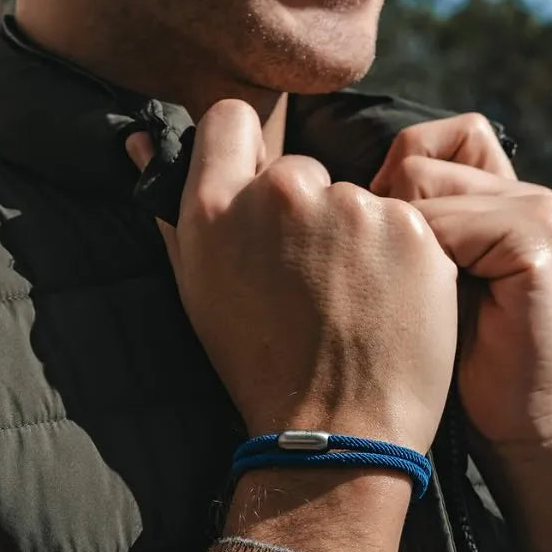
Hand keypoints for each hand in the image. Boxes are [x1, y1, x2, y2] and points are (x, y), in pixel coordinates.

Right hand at [127, 100, 458, 455]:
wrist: (336, 433)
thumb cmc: (258, 364)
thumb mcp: (197, 285)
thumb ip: (172, 206)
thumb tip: (139, 139)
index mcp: (219, 204)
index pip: (230, 118)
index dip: (244, 150)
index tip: (259, 192)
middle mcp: (284, 192)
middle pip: (300, 168)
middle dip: (307, 213)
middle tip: (311, 279)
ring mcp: (353, 207)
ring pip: (355, 199)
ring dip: (356, 236)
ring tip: (352, 300)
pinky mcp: (412, 228)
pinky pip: (404, 222)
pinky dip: (400, 256)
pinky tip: (389, 302)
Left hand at [371, 114, 551, 454]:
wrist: (512, 423)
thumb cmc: (446, 355)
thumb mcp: (418, 276)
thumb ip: (399, 222)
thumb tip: (329, 186)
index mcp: (494, 191)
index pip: (422, 141)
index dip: (385, 189)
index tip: (381, 254)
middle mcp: (519, 189)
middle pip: (413, 158)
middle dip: (388, 217)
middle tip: (398, 284)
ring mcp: (534, 207)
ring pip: (418, 185)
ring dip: (401, 245)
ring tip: (419, 300)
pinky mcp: (534, 236)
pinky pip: (442, 224)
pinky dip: (423, 266)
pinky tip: (438, 309)